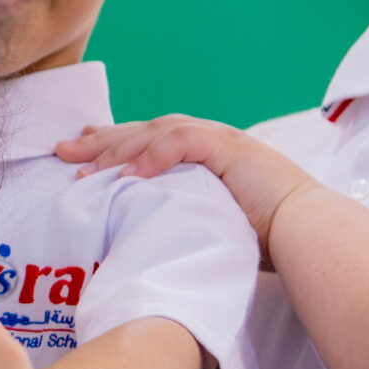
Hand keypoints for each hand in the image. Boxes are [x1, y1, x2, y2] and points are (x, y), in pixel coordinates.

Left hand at [58, 115, 317, 258]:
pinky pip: (183, 144)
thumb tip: (139, 232)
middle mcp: (208, 139)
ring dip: (119, 150)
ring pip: (156, 133)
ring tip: (86, 172)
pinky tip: (129, 175)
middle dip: (101, 140)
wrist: (306, 232)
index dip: (112, 141)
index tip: (79, 147)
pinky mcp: (230, 149)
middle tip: (63, 151)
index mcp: (202, 153)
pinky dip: (153, 156)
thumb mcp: (208, 220)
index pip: (148, 140)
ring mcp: (220, 139)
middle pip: (143, 131)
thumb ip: (177, 213)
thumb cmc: (263, 237)